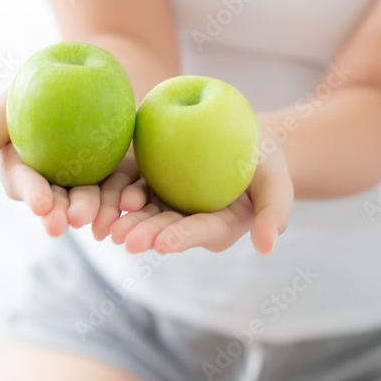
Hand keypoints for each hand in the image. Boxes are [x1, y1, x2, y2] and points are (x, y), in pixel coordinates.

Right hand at [0, 93, 143, 237]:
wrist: (88, 69)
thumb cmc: (35, 87)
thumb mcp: (4, 105)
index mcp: (26, 173)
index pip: (27, 186)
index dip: (34, 197)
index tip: (41, 206)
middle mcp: (56, 184)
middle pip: (60, 201)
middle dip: (64, 212)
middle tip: (71, 220)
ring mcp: (89, 180)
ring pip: (94, 199)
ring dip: (97, 211)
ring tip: (103, 219)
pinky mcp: (121, 173)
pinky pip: (126, 187)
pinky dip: (128, 198)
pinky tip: (133, 204)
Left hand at [109, 131, 293, 255]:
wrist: (243, 134)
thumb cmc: (265, 158)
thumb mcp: (277, 179)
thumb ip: (273, 211)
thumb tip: (267, 246)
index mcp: (220, 225)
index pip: (201, 231)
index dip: (182, 236)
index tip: (163, 243)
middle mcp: (190, 219)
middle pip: (168, 226)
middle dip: (147, 233)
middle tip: (125, 239)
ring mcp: (169, 202)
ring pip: (145, 212)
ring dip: (127, 219)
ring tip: (108, 226)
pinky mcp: (152, 182)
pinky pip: (133, 188)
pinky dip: (118, 194)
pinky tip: (104, 197)